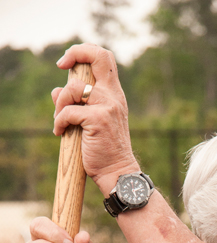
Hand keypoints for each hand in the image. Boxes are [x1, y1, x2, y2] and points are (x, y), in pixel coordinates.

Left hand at [52, 43, 139, 195]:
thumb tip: (56, 91)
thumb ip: (76, 105)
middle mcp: (113, 96)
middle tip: (61, 66)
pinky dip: (59, 122)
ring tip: (59, 120)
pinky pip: (68, 112)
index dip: (84, 52)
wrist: (117, 173)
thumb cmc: (105, 151)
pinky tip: (60, 133)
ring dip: (59, 104)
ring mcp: (107, 107)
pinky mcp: (98, 120)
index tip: (67, 64)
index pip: (104, 59)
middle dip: (74, 54)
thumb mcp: (92, 123)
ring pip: (73, 88)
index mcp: (114, 95)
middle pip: (97, 57)